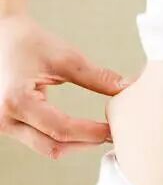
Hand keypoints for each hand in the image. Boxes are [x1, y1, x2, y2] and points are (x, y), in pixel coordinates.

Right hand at [0, 12, 130, 159]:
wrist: (1, 36)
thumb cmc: (31, 43)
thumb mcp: (66, 58)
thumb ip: (98, 77)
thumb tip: (127, 89)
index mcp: (16, 101)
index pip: (62, 129)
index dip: (92, 132)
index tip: (115, 129)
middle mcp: (4, 119)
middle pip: (54, 147)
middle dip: (86, 143)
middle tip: (113, 134)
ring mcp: (2, 125)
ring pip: (47, 148)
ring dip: (77, 144)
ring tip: (102, 132)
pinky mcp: (8, 125)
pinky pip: (40, 141)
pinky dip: (64, 139)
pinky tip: (84, 131)